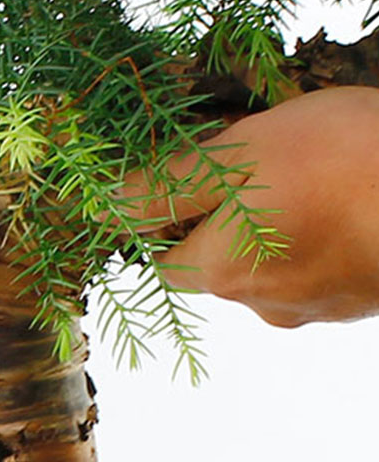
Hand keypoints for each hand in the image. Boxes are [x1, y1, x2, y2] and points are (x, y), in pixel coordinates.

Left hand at [121, 86, 378, 326]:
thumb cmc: (340, 160)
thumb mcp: (238, 153)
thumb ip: (165, 185)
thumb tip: (106, 207)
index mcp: (222, 272)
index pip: (161, 260)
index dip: (163, 219)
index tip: (186, 176)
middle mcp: (261, 305)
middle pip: (216, 265)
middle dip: (223, 217)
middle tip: (252, 163)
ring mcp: (315, 308)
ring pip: (268, 266)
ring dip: (271, 227)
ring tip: (307, 175)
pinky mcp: (357, 301)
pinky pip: (315, 269)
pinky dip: (315, 238)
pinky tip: (340, 199)